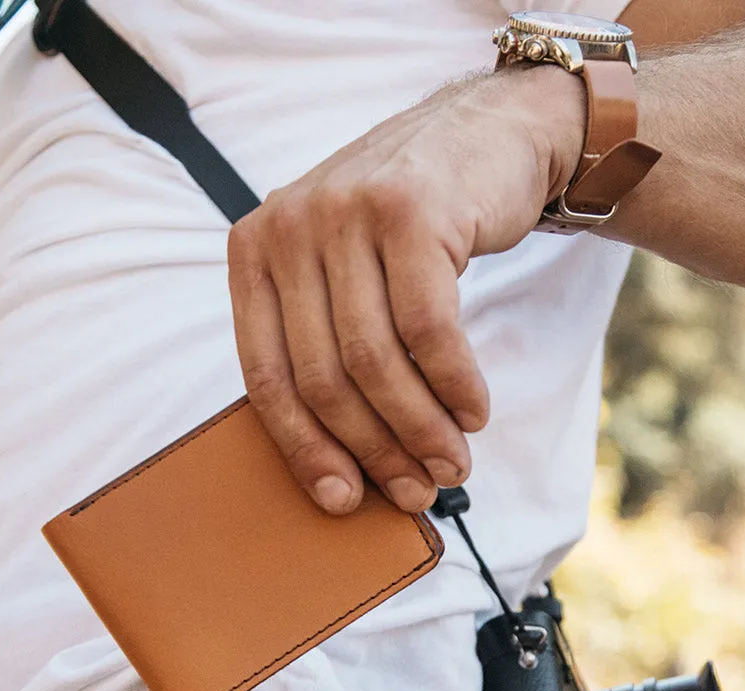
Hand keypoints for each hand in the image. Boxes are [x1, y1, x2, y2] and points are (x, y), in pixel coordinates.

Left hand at [228, 65, 584, 513]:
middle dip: (375, 451)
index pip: (266, 376)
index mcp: (254, 251)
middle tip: (419, 491)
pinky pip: (428, 331)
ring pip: (376, 362)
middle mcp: (289, 226)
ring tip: (454, 463)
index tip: (342, 501)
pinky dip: (455, 386)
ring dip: (421, 429)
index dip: (305, 450)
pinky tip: (475, 413)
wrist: (490, 134)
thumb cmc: (414, 227)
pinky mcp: (409, 211)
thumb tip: (342, 469)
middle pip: (324, 377)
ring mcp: (346, 213)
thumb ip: (324, 342)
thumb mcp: (346, 271)